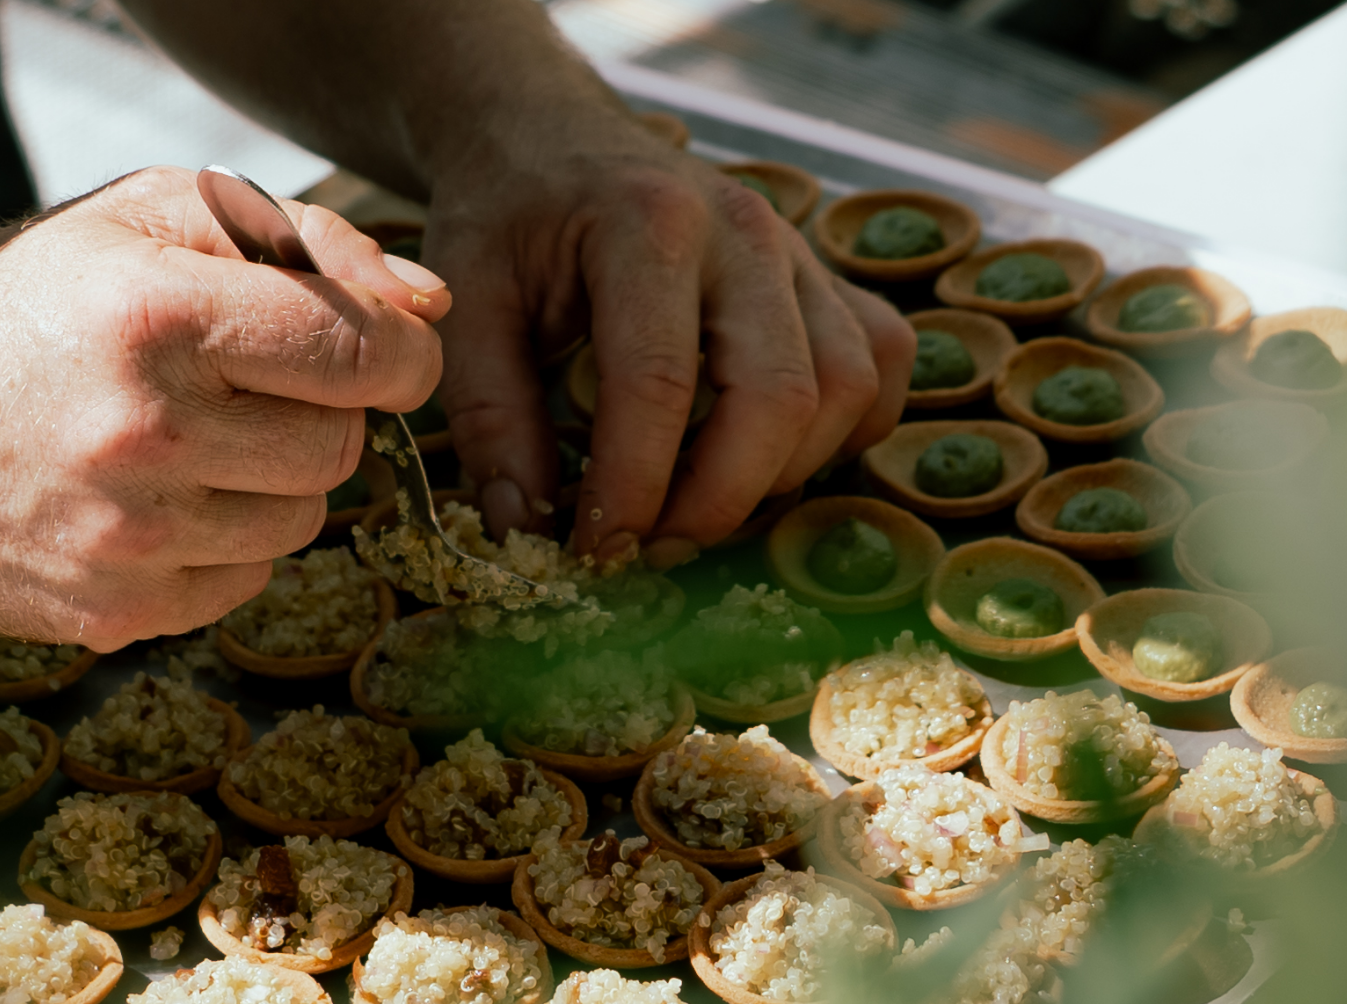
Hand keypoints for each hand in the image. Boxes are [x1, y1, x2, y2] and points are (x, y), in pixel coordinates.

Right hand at [0, 166, 448, 649]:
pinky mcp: (112, 612)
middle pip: (341, 446)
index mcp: (158, 316)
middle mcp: (143, 433)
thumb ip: (303, 241)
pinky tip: (155, 499)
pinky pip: (244, 585)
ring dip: (274, 480)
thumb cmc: (28, 307)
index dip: (399, 351)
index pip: (362, 350)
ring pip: (302, 521)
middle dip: (322, 413)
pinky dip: (223, 544)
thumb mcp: (145, 220)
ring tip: (192, 438)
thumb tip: (429, 307)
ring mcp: (126, 537)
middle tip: (252, 386)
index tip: (382, 348)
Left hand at [420, 120, 913, 563]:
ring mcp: (802, 252)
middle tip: (651, 549)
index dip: (633, 490)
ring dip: (779, 477)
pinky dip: (841, 435)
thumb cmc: (508, 218)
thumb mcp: (464, 301)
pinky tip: (767, 458)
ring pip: (846, 390)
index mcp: (648, 222)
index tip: (594, 552)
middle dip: (719, 501)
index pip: (661, 383)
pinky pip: (882, 368)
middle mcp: (746, 232)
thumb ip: (490, 415)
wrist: (555, 138)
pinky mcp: (830, 277)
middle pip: (780, 395)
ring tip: (695, 507)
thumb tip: (527, 526)